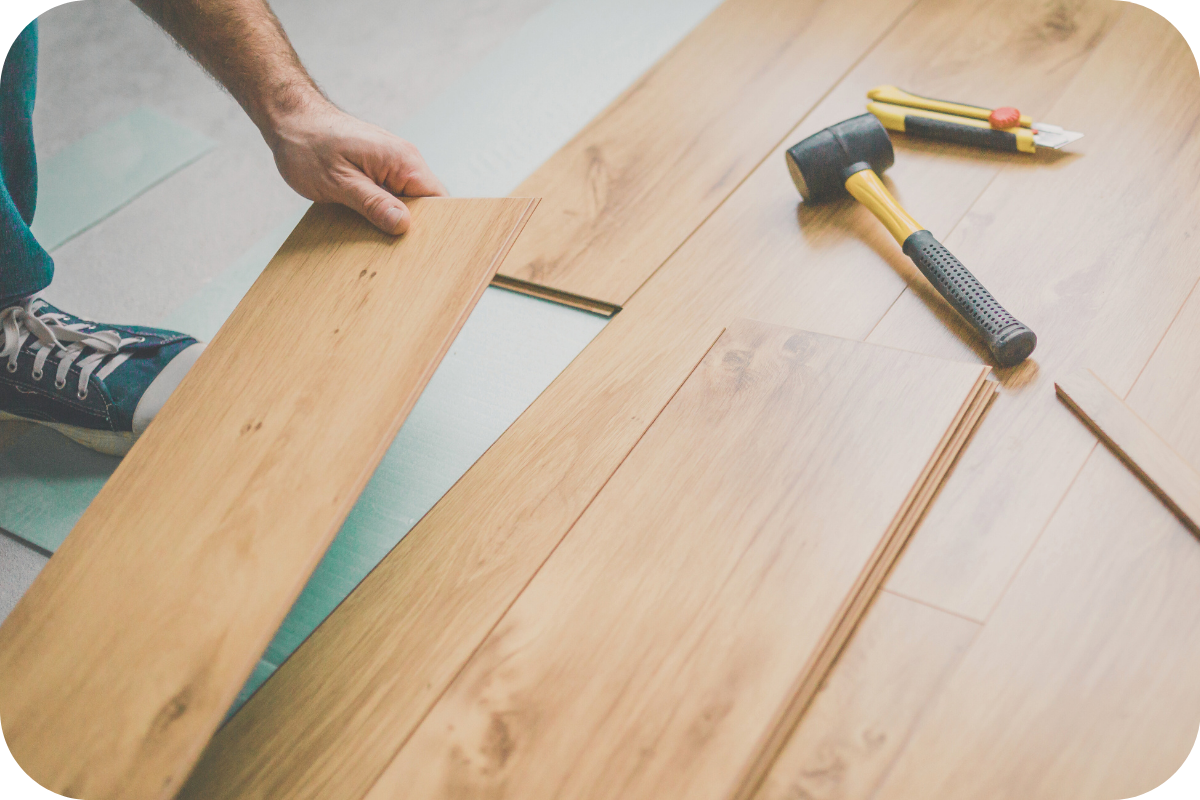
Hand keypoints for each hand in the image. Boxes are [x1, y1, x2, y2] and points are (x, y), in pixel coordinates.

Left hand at [267, 99, 446, 234]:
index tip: (419, 249)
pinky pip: (395, 196)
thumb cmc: (308, 145)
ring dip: (397, 221)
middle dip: (415, 228)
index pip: (439, 200)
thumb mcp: (338, 182)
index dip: (434, 227)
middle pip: (428, 204)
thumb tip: (403, 225)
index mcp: (402, 160)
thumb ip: (373, 204)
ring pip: (410, 202)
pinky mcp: (381, 169)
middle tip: (394, 251)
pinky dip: (386, 212)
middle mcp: (405, 160)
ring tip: (381, 242)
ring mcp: (393, 164)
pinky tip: (370, 226)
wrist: (291, 119)